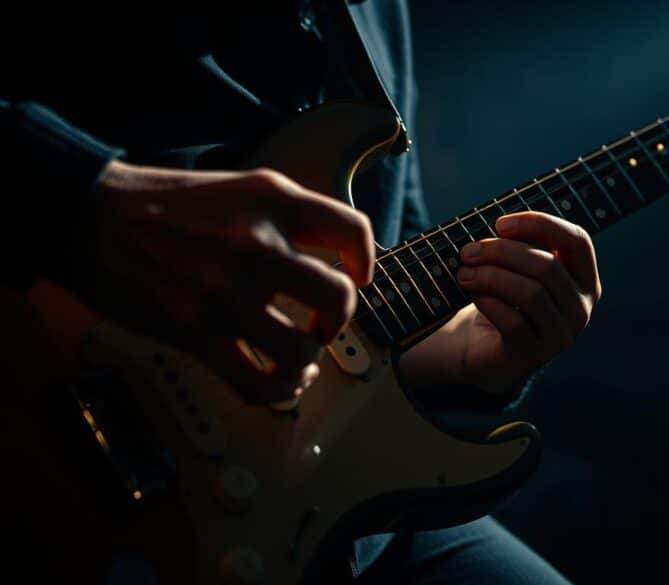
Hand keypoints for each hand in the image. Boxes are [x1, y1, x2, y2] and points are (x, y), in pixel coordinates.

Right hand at [85, 161, 374, 402]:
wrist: (87, 214)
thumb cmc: (164, 203)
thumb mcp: (238, 186)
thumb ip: (286, 216)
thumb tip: (330, 256)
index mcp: (273, 203)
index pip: (353, 231)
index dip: (367, 259)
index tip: (360, 274)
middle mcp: (258, 247)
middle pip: (340, 298)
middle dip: (339, 318)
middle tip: (323, 320)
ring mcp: (228, 294)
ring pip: (302, 350)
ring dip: (309, 359)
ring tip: (300, 353)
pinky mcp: (197, 334)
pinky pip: (258, 383)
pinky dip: (280, 392)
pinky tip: (282, 381)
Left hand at [400, 212, 600, 394]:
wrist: (482, 346)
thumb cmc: (503, 297)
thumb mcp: (518, 266)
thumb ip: (522, 245)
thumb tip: (504, 228)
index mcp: (584, 279)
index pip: (578, 241)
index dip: (541, 224)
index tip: (500, 224)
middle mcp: (581, 308)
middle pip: (548, 266)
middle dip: (502, 252)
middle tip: (468, 251)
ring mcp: (560, 335)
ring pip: (532, 293)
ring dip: (491, 276)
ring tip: (465, 273)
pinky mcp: (533, 355)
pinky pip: (513, 321)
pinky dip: (488, 302)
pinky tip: (474, 295)